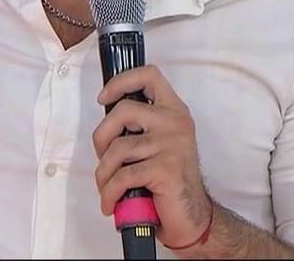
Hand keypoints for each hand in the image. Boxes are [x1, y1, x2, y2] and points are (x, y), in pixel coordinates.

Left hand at [93, 64, 211, 249]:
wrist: (192, 217)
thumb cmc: (167, 180)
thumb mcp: (158, 143)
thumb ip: (140, 126)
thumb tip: (105, 120)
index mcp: (173, 111)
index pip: (149, 75)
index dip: (121, 82)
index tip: (104, 98)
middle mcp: (175, 123)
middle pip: (123, 111)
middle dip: (101, 137)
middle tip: (103, 157)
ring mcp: (172, 145)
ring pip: (117, 148)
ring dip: (103, 173)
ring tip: (107, 187)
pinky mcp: (166, 169)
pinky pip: (122, 176)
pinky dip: (110, 192)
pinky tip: (111, 203)